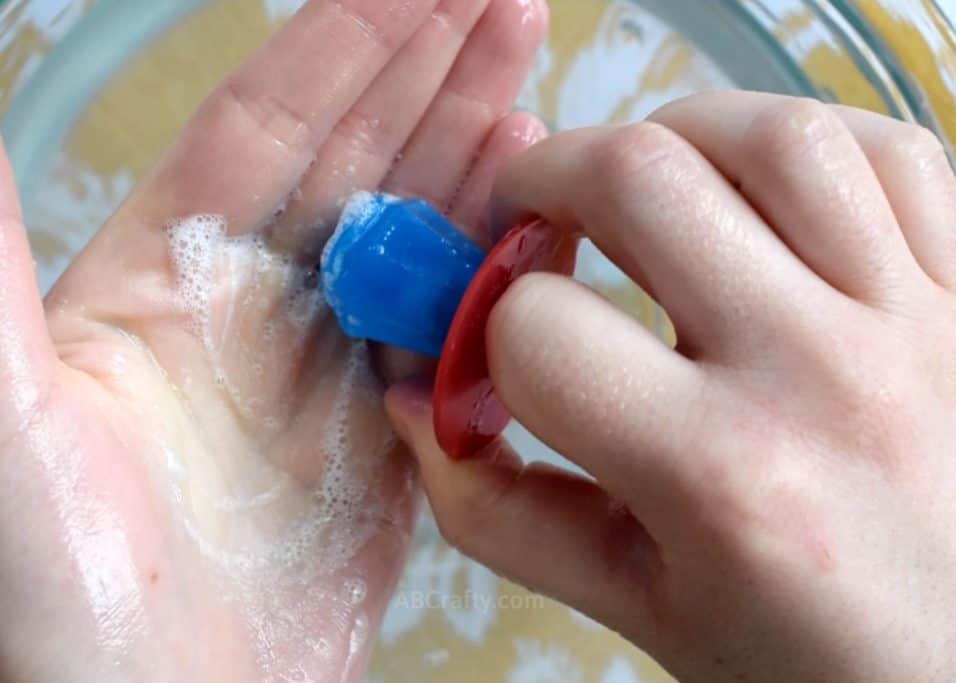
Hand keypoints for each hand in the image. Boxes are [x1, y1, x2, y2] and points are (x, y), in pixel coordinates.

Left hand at [0, 0, 545, 679]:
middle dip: (433, 75)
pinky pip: (448, 338)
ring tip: (533, 90)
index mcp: (166, 282)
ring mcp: (326, 376)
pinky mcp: (385, 445)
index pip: (269, 128)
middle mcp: (253, 314)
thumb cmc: (54, 605)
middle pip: (359, 162)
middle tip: (505, 7)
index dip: (346, 47)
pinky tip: (533, 228)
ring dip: (475, 160)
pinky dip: (494, 277)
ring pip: (414, 239)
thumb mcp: (5, 425)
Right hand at [387, 91, 955, 681]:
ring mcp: (908, 323)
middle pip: (638, 179)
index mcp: (721, 479)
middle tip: (532, 222)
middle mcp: (819, 375)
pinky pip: (893, 152)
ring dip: (673, 136)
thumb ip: (498, 507)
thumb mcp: (631, 607)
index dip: (485, 329)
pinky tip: (763, 194)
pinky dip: (807, 142)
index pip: (540, 331)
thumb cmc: (805, 665)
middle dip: (544, 182)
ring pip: (773, 134)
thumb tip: (417, 399)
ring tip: (644, 187)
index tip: (492, 343)